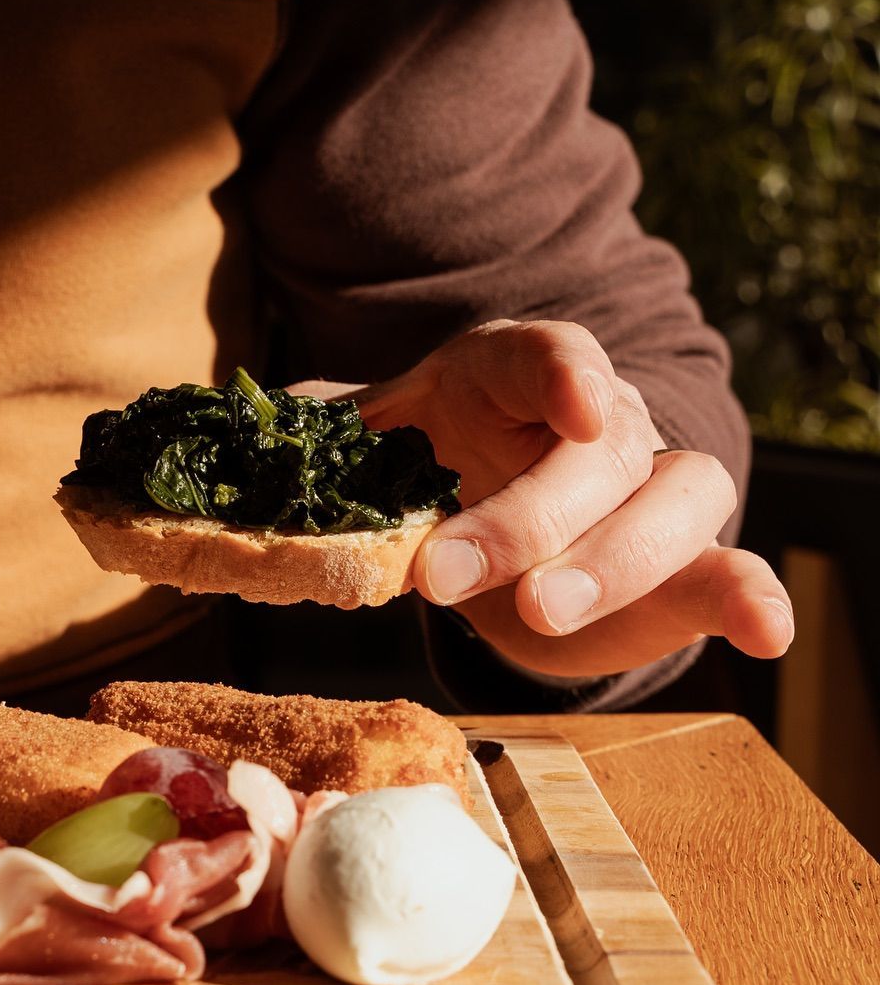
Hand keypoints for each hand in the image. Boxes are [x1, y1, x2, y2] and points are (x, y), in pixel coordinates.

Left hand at [290, 320, 794, 677]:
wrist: (489, 522)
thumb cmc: (429, 464)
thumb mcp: (369, 442)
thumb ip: (314, 433)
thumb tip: (220, 424)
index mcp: (518, 373)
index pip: (553, 353)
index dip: (566, 375)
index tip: (572, 407)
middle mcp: (599, 422)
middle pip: (600, 452)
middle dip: (530, 516)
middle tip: (445, 576)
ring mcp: (648, 489)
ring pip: (674, 505)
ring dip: (616, 563)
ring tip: (542, 611)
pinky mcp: (678, 567)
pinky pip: (728, 570)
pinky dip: (752, 599)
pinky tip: (764, 631)